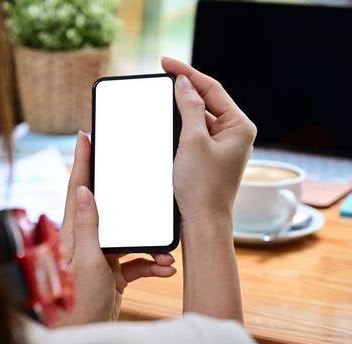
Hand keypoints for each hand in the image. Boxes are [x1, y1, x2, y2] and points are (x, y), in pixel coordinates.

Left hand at [58, 132, 175, 325]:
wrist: (80, 332)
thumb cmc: (76, 300)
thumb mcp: (87, 261)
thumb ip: (89, 226)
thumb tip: (85, 190)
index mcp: (75, 231)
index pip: (78, 187)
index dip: (81, 159)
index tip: (84, 135)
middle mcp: (87, 239)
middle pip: (109, 208)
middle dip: (129, 199)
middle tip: (139, 179)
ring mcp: (100, 256)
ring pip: (130, 238)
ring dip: (150, 246)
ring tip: (167, 254)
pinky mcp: (112, 273)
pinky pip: (135, 263)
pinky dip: (151, 265)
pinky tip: (165, 270)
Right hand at [162, 57, 256, 226]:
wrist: (202, 222)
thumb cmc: (202, 186)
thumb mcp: (193, 140)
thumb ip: (190, 108)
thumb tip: (185, 83)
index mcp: (239, 126)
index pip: (212, 88)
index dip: (187, 73)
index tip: (165, 62)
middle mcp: (235, 133)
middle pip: (206, 100)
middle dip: (184, 88)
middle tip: (162, 74)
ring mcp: (223, 146)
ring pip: (199, 116)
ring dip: (180, 108)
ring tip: (161, 97)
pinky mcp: (210, 157)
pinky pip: (194, 133)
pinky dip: (180, 126)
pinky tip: (165, 123)